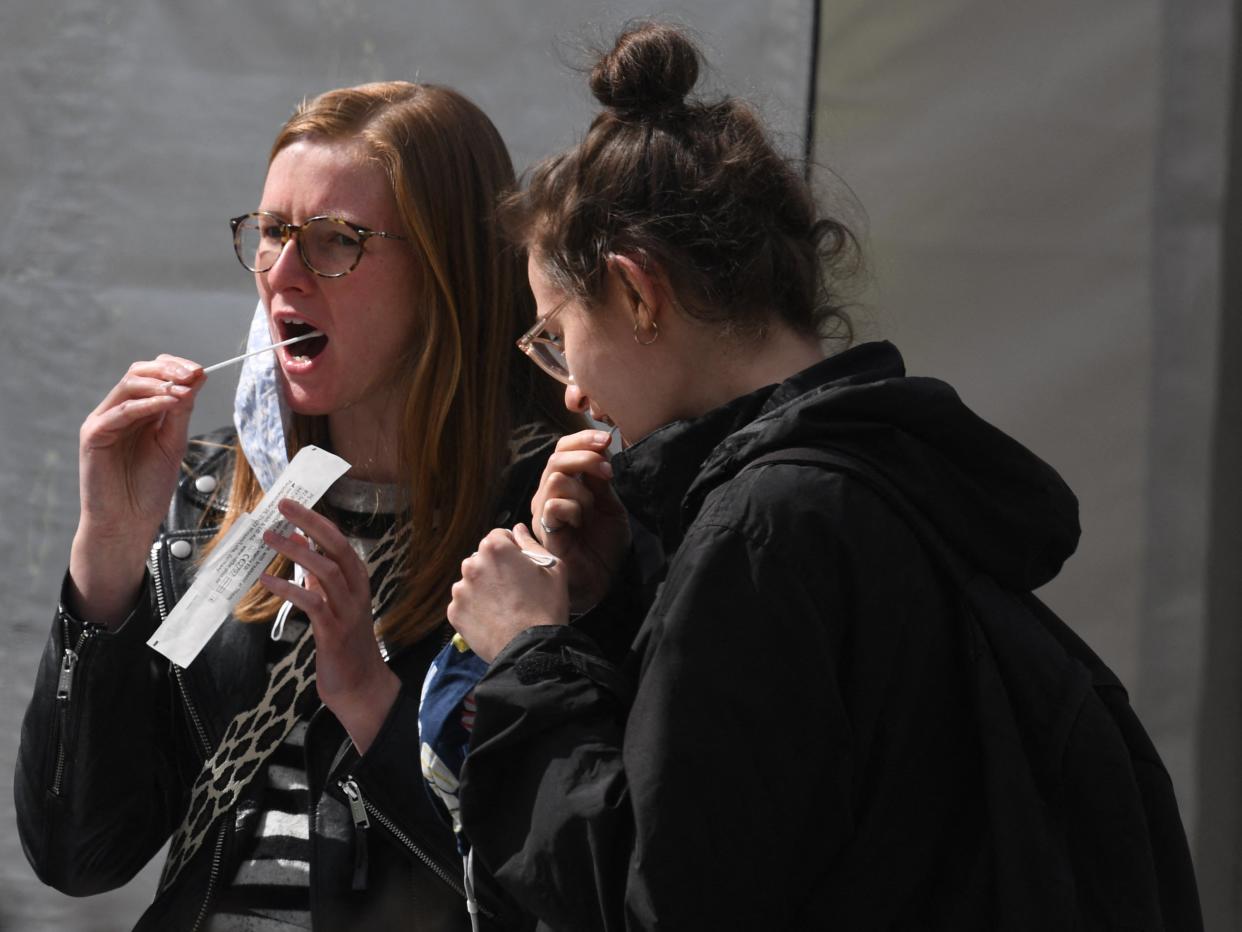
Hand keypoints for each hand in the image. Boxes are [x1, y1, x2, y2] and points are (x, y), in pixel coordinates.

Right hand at [68, 355, 205, 626]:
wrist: (128, 523)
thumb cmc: (148, 488)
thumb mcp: (173, 443)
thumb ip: (182, 411)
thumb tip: (197, 377)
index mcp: (140, 413)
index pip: (154, 375)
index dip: (176, 367)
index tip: (201, 371)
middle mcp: (120, 412)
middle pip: (139, 373)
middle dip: (169, 369)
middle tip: (193, 374)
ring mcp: (104, 422)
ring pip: (129, 386)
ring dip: (160, 384)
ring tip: (184, 390)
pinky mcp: (94, 436)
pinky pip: (120, 411)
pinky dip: (146, 404)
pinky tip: (168, 403)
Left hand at [260, 500, 398, 754]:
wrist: (361, 687)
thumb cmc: (344, 644)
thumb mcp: (333, 603)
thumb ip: (316, 575)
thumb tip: (297, 541)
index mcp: (358, 582)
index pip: (340, 542)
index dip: (317, 521)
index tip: (294, 504)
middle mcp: (357, 592)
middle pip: (338, 548)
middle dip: (310, 524)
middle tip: (283, 507)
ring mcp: (347, 611)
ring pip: (325, 571)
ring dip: (296, 552)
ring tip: (270, 539)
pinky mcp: (334, 632)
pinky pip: (311, 603)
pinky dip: (289, 590)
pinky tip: (267, 582)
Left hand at [447, 524, 568, 663]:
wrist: (530, 650)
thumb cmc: (546, 607)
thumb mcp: (554, 569)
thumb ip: (531, 543)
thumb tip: (518, 530)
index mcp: (495, 548)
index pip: (498, 536)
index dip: (512, 549)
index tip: (521, 565)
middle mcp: (472, 564)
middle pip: (482, 558)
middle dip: (495, 568)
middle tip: (515, 588)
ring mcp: (460, 590)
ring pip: (471, 581)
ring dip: (483, 588)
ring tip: (504, 606)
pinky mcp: (454, 612)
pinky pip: (465, 604)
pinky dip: (475, 608)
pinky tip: (494, 618)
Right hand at [531, 429, 630, 611]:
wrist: (603, 579)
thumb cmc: (604, 543)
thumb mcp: (610, 504)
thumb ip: (601, 479)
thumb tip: (601, 446)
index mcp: (564, 484)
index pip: (562, 449)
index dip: (582, 439)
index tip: (607, 440)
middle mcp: (548, 495)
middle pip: (556, 459)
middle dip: (586, 459)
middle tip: (607, 473)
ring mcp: (543, 513)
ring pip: (555, 479)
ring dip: (582, 491)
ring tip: (592, 510)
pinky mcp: (545, 531)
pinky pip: (553, 506)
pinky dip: (573, 508)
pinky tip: (581, 523)